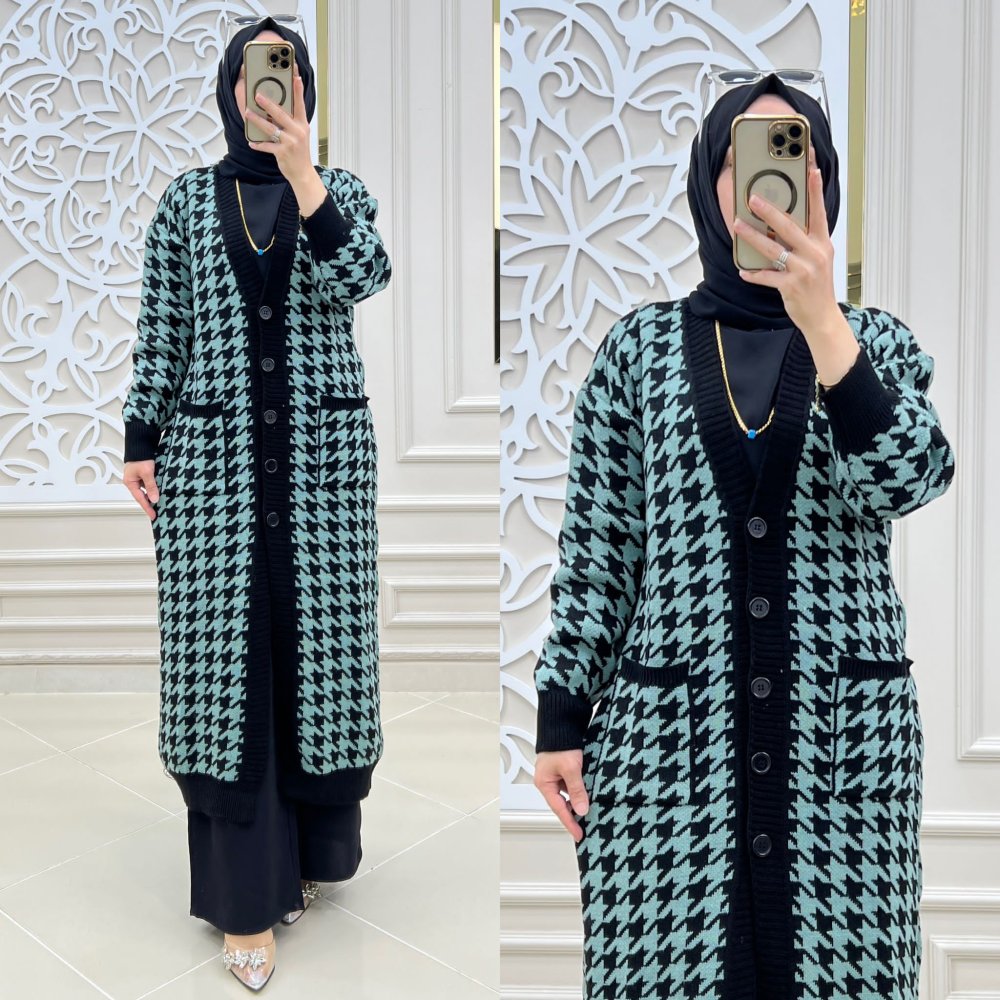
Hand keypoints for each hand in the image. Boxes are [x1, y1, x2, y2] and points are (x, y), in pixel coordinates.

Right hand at [123, 460, 158, 520]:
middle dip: (149, 504)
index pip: (140, 499)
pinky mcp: (144, 474)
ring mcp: (138, 477)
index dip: (147, 508)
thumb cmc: (140, 457)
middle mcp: (133, 481)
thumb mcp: (147, 473)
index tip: (153, 516)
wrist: (141, 444)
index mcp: (130, 482)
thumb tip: (154, 498)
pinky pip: (149, 484)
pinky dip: (154, 488)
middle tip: (157, 512)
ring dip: (153, 496)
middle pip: (142, 496)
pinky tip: (160, 491)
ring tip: (160, 504)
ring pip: (146, 490)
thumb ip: (151, 486)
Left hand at [243, 63, 311, 184]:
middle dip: (268, 104)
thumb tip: (275, 108)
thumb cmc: (300, 152)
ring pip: (271, 129)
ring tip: (248, 113)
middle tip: (257, 95)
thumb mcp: (300, 134)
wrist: (303, 173)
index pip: (300, 103)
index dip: (298, 89)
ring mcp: (290, 142)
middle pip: (281, 114)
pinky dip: (258, 144)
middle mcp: (298, 131)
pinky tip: (251, 142)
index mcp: (302, 124)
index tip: (295, 75)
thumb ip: (291, 121)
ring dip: (257, 120)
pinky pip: (267, 146)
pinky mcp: (282, 153)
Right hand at [534, 749, 588, 842]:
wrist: (561, 724)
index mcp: (544, 783)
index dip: (570, 823)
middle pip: (562, 804)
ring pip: (567, 795)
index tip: (578, 835)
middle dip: (574, 815)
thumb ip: (577, 790)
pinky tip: (588, 793)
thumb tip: (582, 809)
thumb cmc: (560, 743)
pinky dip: (579, 791)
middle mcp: (548, 781)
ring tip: (590, 811)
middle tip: (585, 827)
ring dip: (578, 802)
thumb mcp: (571, 769)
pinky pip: (571, 786)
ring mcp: (555, 776)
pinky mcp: (562, 770)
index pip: (558, 809)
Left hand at [733, 159, 841, 337]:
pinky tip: (742, 270)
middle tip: (752, 198)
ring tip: (737, 226)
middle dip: (769, 211)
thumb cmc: (817, 286)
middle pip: (789, 226)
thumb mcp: (819, 259)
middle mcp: (814, 253)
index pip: (819, 212)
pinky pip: (767, 276)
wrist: (822, 316)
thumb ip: (805, 242)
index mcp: (822, 243)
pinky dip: (754, 274)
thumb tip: (782, 224)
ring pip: (773, 249)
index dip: (815, 191)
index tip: (811, 170)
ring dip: (752, 237)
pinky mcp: (791, 286)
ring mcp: (803, 270)